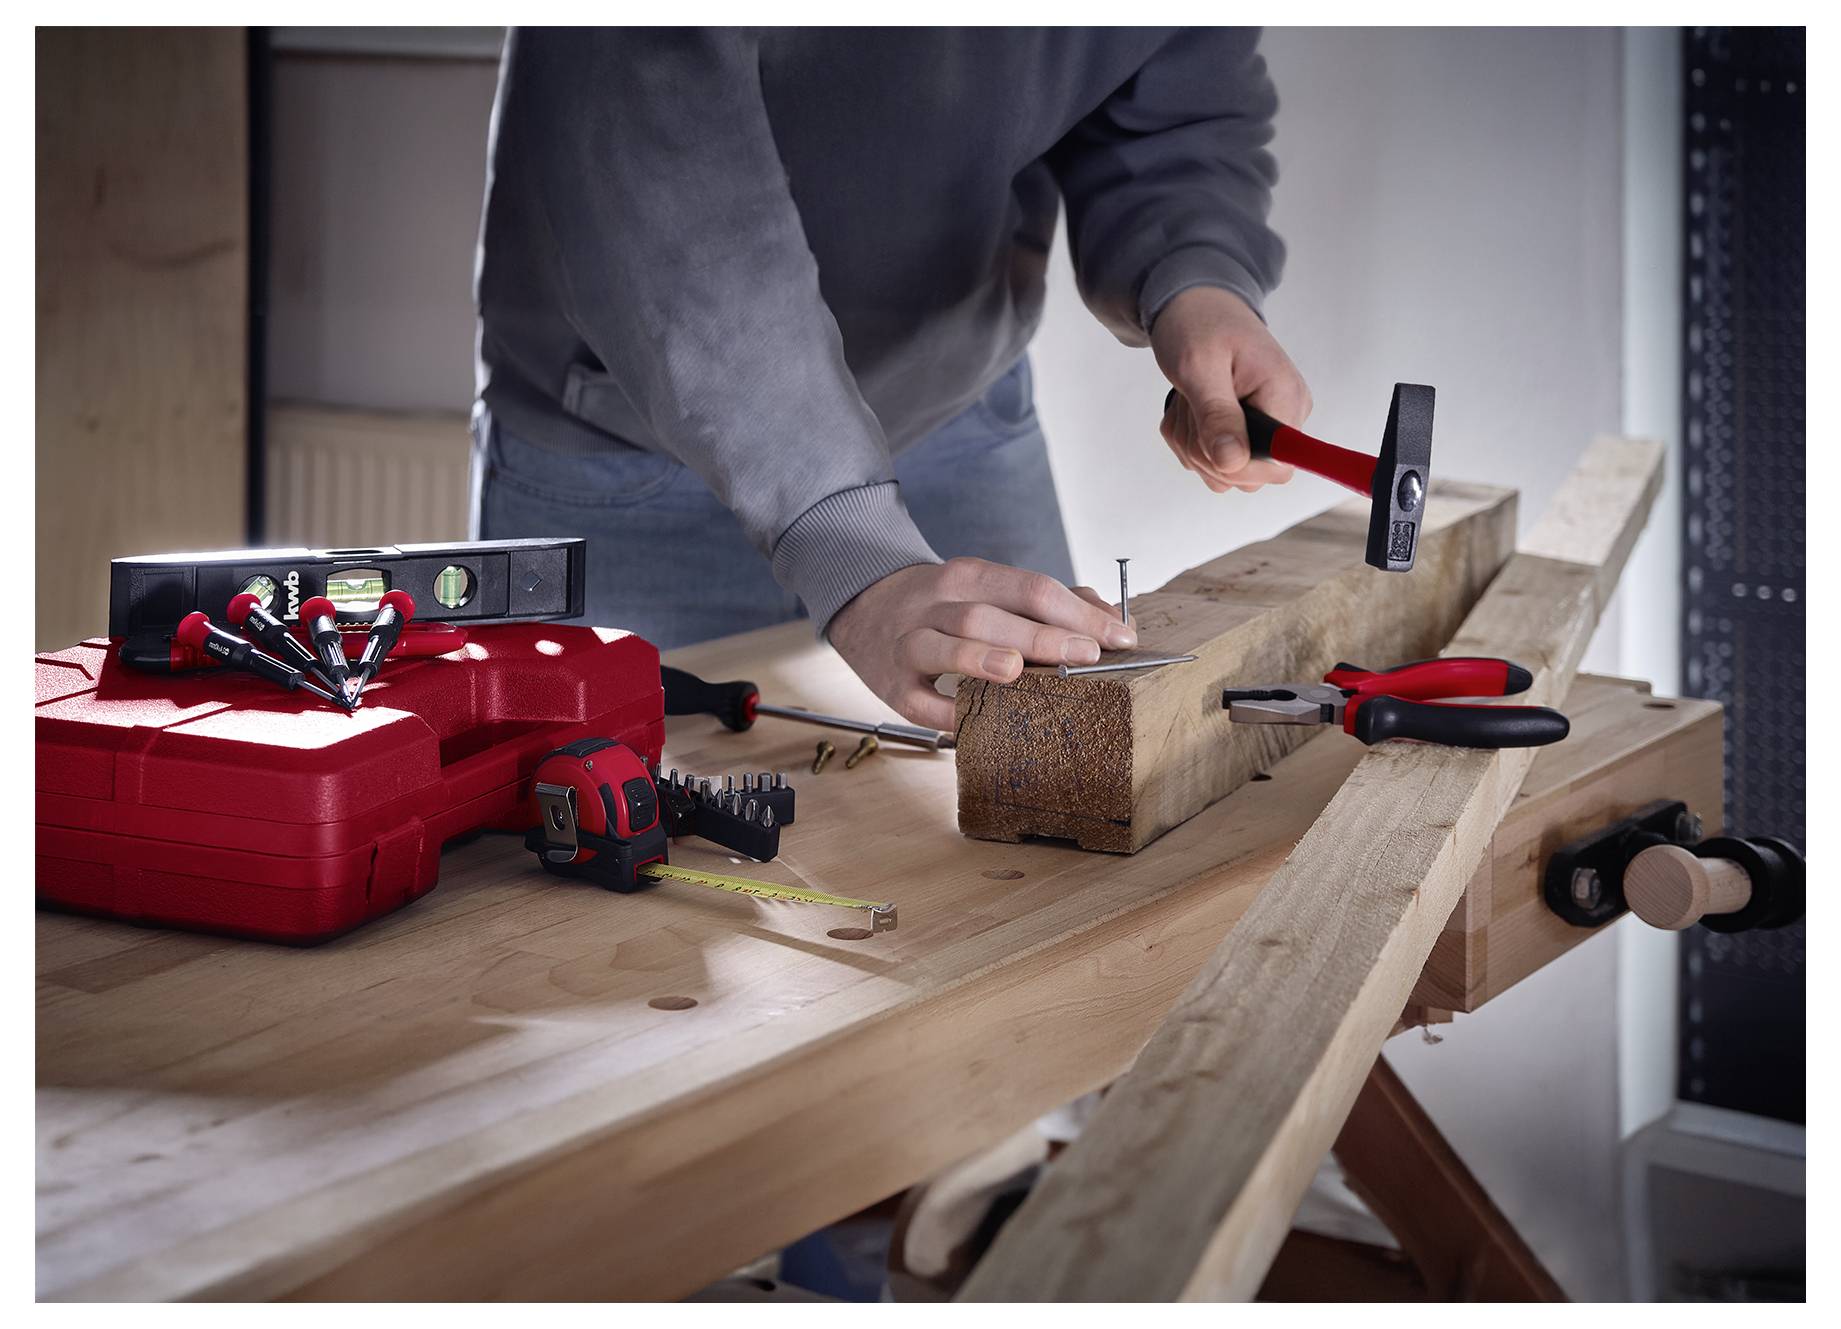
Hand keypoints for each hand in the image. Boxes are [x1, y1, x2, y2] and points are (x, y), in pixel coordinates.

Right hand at [827, 558, 1138, 729]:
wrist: (861, 605)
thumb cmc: (940, 604)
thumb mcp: (985, 586)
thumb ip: (1043, 599)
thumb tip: (1105, 612)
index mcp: (970, 577)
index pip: (1031, 589)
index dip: (1078, 613)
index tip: (1121, 636)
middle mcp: (937, 604)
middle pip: (990, 615)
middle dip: (1042, 636)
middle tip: (1088, 655)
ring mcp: (909, 643)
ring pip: (945, 645)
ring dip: (982, 658)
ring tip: (1018, 671)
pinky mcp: (891, 684)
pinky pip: (918, 701)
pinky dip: (945, 712)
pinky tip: (973, 723)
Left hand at [1151, 285, 1312, 492]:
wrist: (1195, 307)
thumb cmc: (1199, 326)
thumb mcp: (1199, 367)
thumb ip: (1217, 416)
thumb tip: (1233, 462)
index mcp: (1285, 396)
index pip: (1279, 466)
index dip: (1239, 467)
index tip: (1212, 438)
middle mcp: (1284, 416)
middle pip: (1247, 476)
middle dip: (1204, 451)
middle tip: (1191, 407)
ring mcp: (1266, 427)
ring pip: (1224, 472)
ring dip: (1193, 443)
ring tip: (1190, 402)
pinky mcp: (1247, 432)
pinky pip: (1214, 461)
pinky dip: (1190, 440)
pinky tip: (1191, 408)